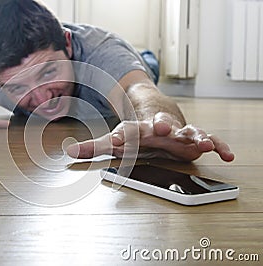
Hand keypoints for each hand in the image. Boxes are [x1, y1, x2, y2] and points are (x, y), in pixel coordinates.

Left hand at [66, 112, 234, 161]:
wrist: (158, 112)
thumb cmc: (137, 130)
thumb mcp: (117, 139)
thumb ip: (94, 148)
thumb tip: (67, 153)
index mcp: (137, 128)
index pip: (127, 131)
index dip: (123, 137)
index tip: (117, 142)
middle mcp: (158, 126)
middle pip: (159, 124)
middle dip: (161, 126)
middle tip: (162, 128)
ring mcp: (177, 130)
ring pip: (187, 130)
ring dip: (193, 134)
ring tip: (200, 142)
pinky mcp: (192, 136)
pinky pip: (207, 138)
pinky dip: (217, 144)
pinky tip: (226, 154)